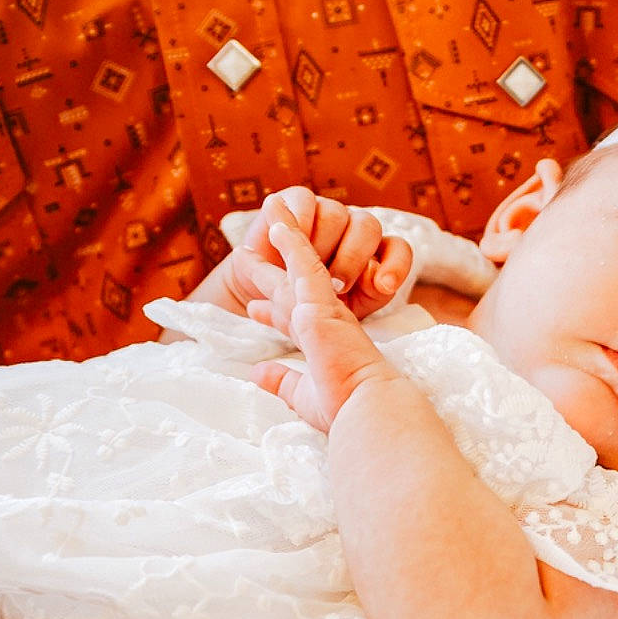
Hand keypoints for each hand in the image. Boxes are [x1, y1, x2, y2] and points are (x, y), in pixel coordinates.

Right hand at [226, 186, 412, 321]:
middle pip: (368, 226)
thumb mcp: (342, 307)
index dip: (395, 265)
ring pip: (336, 214)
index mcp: (372, 253)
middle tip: (335, 286)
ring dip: (322, 244)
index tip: (384, 287)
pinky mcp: (295, 200)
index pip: (397, 249)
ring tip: (304, 270)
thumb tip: (382, 283)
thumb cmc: (307, 301)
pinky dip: (298, 221)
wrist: (262, 292)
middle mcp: (353, 228)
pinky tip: (287, 242)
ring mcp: (326, 210)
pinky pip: (304, 200)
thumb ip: (368, 294)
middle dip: (352, 259)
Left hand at [250, 220, 406, 430]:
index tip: (255, 310)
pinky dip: (291, 241)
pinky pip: (304, 263)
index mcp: (320, 344)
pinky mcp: (321, 303)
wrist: (369, 406)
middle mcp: (323, 321)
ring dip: (284, 236)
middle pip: (290, 287)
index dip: (273, 315)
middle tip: (248, 253)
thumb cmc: (347, 408)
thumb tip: (257, 374)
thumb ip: (282, 382)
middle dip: (268, 270)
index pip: (291, 322)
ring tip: (269, 210)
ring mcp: (323, 308)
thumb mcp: (304, 397)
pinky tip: (277, 222)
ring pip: (300, 265)